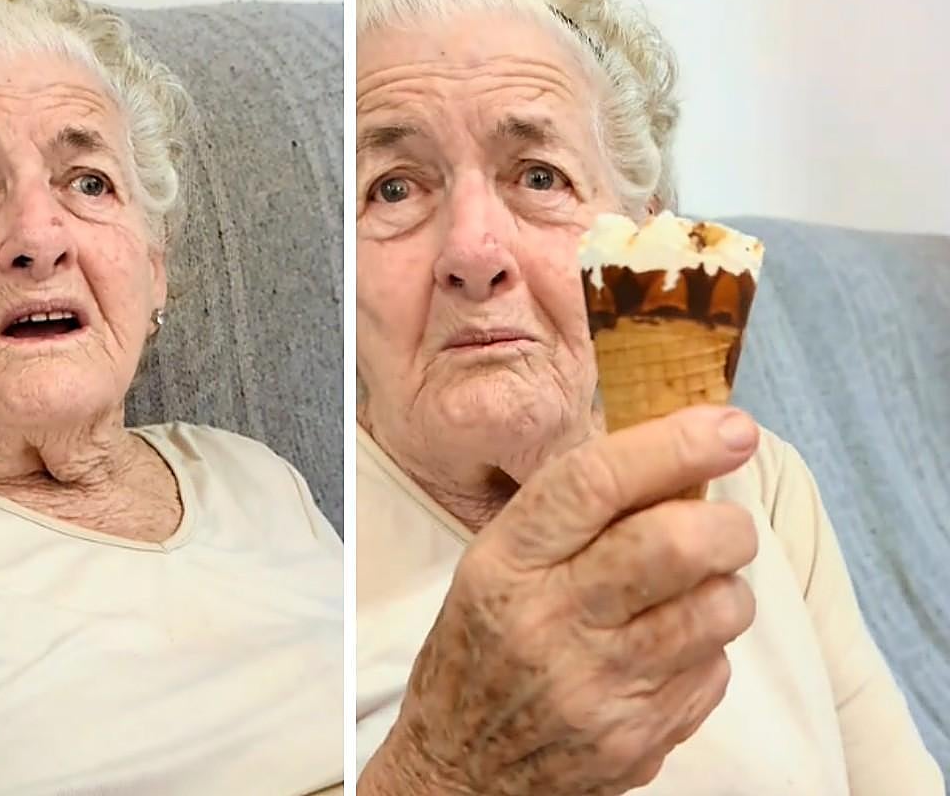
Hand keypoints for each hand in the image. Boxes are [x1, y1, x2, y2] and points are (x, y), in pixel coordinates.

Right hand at [361, 405, 760, 795]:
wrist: (459, 772)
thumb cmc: (480, 653)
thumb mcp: (494, 569)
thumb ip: (570, 518)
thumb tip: (675, 460)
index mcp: (506, 565)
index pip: (594, 483)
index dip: (673, 445)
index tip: (730, 427)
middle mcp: (547, 622)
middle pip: (672, 545)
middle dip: (725, 523)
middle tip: (726, 526)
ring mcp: (595, 688)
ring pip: (714, 610)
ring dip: (726, 589)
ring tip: (695, 592)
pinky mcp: (635, 739)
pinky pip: (714, 672)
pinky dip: (708, 650)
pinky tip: (668, 652)